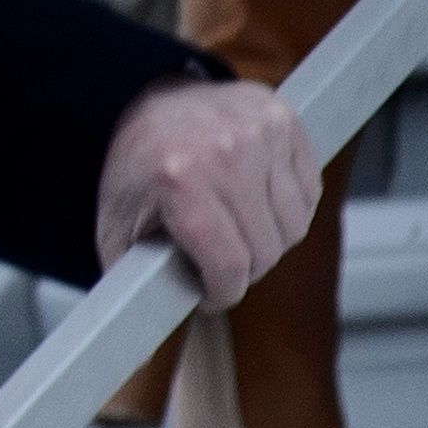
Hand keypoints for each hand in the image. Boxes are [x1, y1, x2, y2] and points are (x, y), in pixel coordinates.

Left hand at [94, 77, 319, 307]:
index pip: (230, 265)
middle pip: (266, 250)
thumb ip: (132, 277)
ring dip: (270, 239)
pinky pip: (310, 191)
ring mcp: (257, 131)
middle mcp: (222, 152)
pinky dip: (290, 206)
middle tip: (220, 261)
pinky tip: (258, 201)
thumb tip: (139, 328)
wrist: (145, 99)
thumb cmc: (135, 166)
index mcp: (178, 180)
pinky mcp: (282, 119)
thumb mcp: (117, 226)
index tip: (212, 295)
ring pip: (294, 225)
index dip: (223, 292)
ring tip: (237, 230)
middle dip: (243, 269)